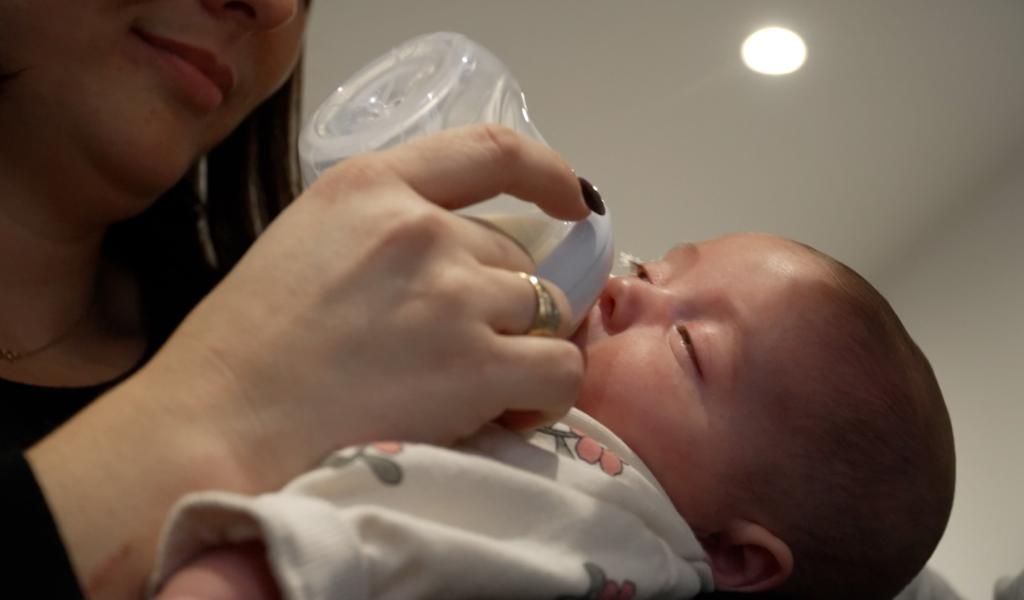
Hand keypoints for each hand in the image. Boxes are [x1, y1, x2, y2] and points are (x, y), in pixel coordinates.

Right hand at [150, 123, 589, 486]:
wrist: (216, 426)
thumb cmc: (246, 347)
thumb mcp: (308, 242)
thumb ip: (385, 232)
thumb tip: (461, 257)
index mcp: (373, 185)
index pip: (492, 150)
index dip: (549, 172)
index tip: (574, 200)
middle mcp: (423, 228)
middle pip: (514, 253)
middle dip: (503, 300)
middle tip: (461, 349)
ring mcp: (453, 295)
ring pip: (545, 311)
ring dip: (523, 347)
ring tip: (477, 388)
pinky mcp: (476, 365)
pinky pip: (560, 368)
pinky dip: (546, 392)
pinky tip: (508, 411)